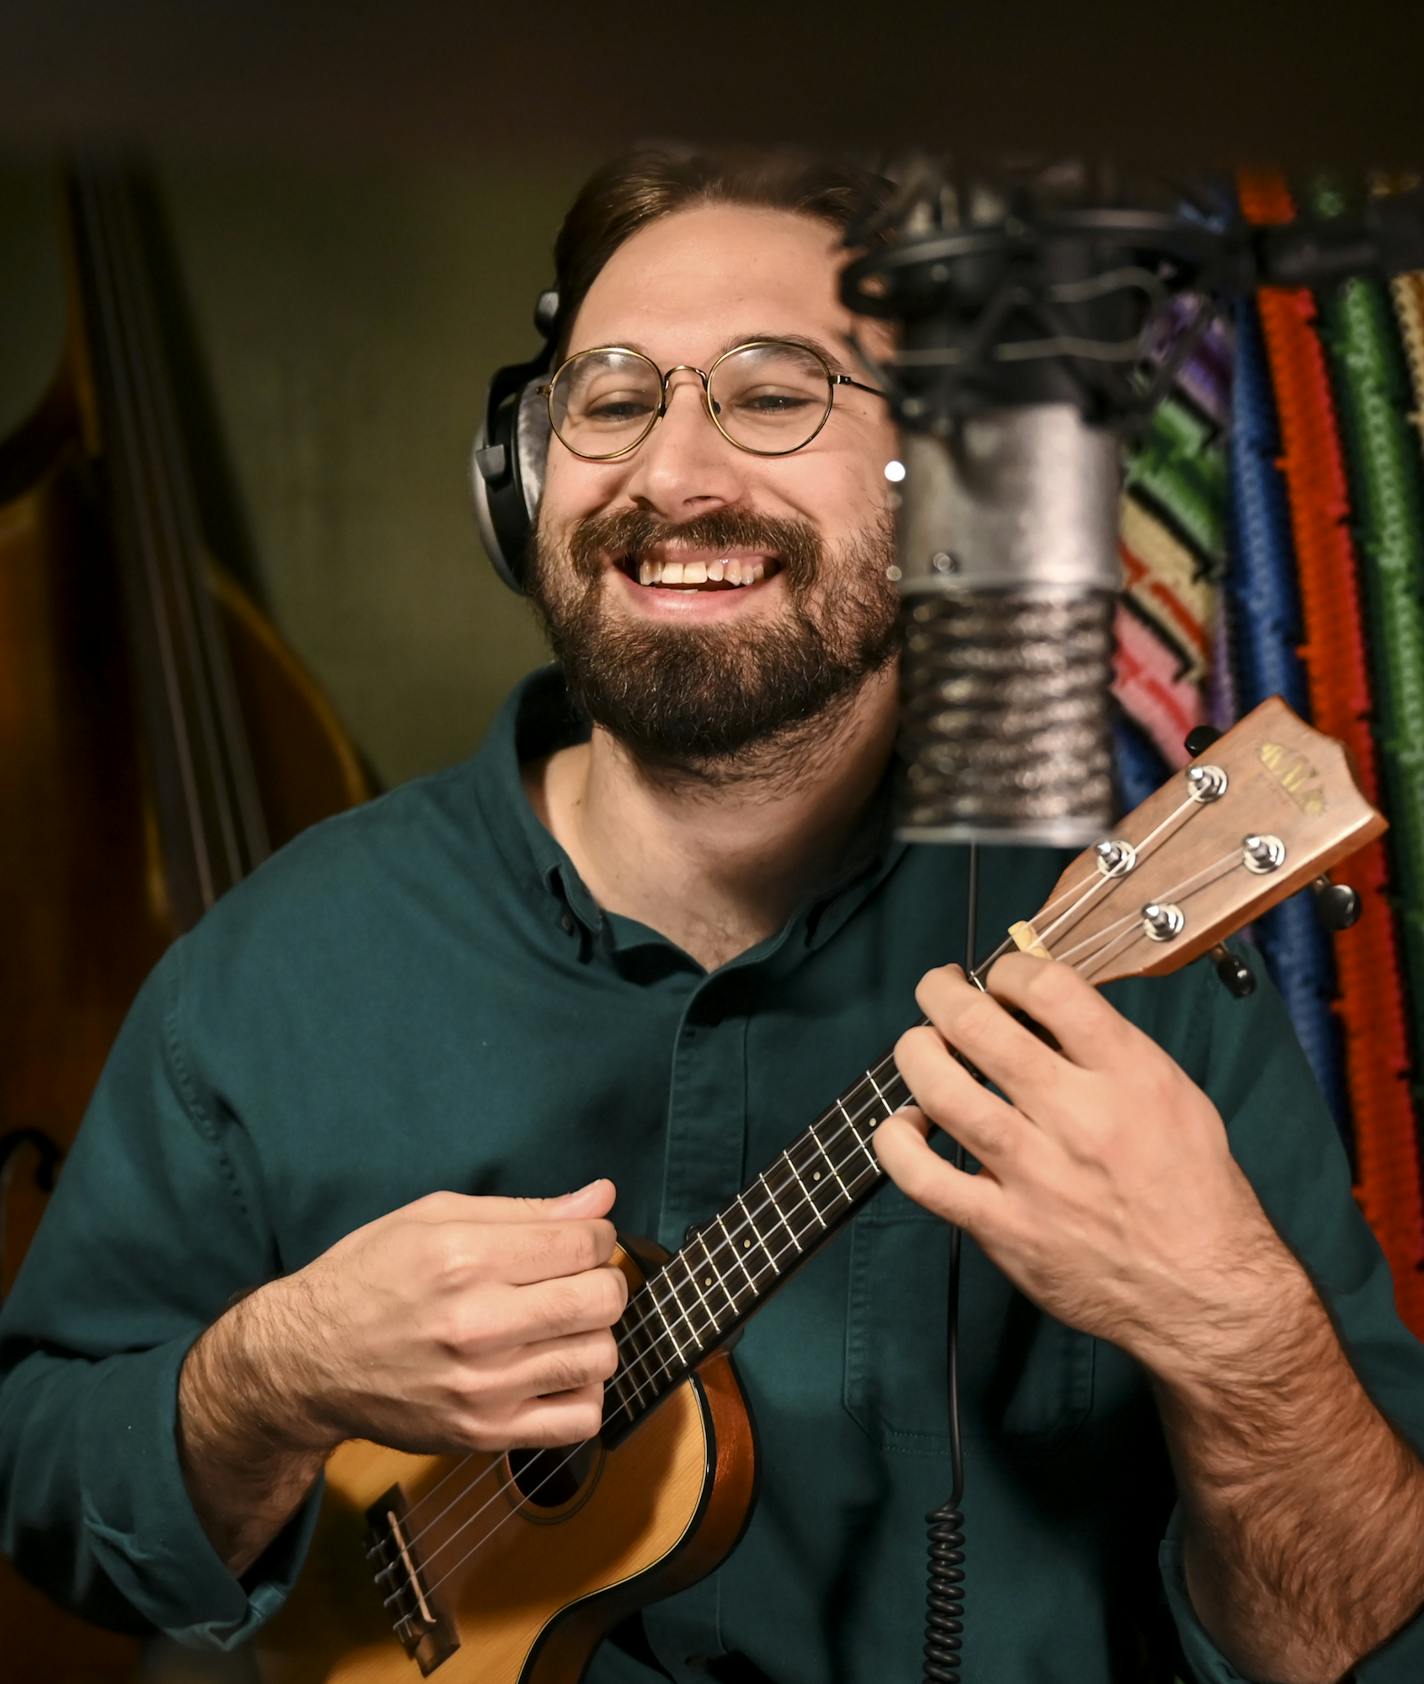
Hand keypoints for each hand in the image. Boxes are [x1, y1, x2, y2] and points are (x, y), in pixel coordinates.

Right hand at [241, 1179, 627, 1453]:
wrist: (306, 1361)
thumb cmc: (370, 1275)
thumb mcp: (433, 1216)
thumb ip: (524, 1210)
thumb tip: (602, 1199)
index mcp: (465, 1259)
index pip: (582, 1243)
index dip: (597, 1235)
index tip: (582, 1240)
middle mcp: (478, 1325)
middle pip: (601, 1300)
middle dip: (604, 1281)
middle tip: (577, 1279)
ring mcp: (485, 1387)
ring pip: (600, 1357)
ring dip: (594, 1335)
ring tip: (561, 1326)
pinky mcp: (485, 1433)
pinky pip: (580, 1420)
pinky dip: (583, 1393)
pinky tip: (554, 1372)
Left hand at [874, 956, 1287, 1377]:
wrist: (1204, 1293)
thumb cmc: (1191, 1188)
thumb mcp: (1174, 1095)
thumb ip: (1107, 1049)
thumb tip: (1036, 1006)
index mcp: (1129, 1076)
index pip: (1050, 989)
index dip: (1011, 969)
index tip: (1000, 977)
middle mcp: (1078, 1118)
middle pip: (980, 1028)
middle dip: (942, 993)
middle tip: (938, 989)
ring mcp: (1035, 1175)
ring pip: (942, 1092)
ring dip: (915, 1053)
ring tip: (918, 1045)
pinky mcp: (1004, 1228)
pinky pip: (924, 1177)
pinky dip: (898, 1142)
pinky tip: (905, 1125)